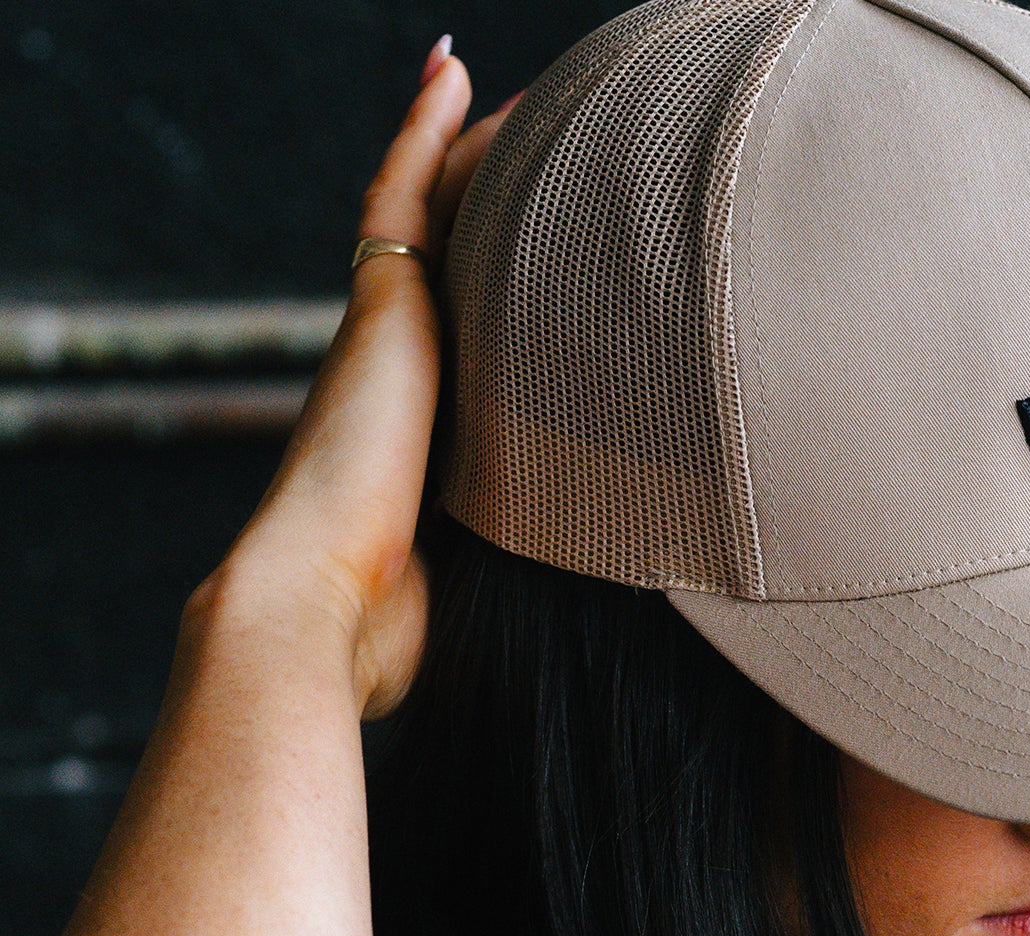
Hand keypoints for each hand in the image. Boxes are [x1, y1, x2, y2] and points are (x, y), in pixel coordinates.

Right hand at [198, 43, 514, 718]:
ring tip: (507, 97)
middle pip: (451, 266)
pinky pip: (400, 193)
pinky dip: (424, 133)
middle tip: (530, 144)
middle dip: (486, 207)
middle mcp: (399, 377)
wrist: (317, 611)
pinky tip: (451, 73)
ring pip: (430, 217)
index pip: (466, 343)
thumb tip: (590, 645)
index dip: (494, 294)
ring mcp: (385, 340)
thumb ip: (519, 592)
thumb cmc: (396, 634)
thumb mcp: (483, 600)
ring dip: (466, 154)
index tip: (533, 263)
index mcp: (421, 438)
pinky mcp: (381, 312)